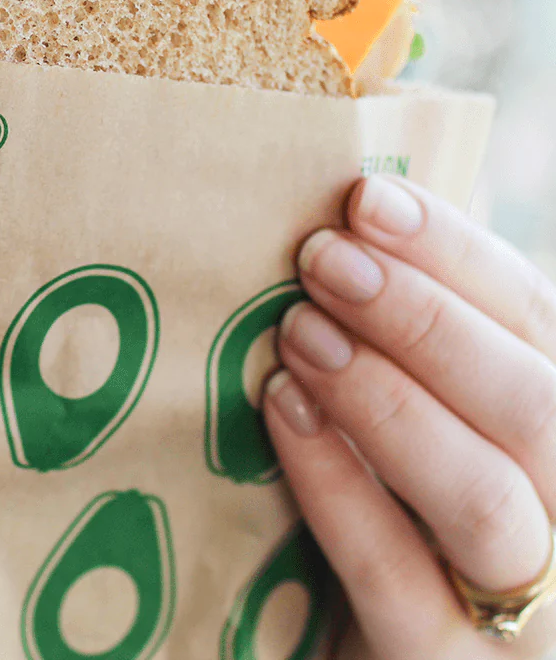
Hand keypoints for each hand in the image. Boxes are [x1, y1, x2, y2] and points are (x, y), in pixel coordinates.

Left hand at [262, 175, 555, 659]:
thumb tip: (343, 221)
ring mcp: (524, 613)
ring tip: (299, 331)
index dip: (457, 254)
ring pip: (484, 496)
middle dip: (423, 318)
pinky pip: (397, 579)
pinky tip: (283, 414)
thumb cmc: (389, 508)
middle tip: (321, 257)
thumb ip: (406, 338)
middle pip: (534, 405)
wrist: (355, 644)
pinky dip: (338, 487)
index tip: (366, 198)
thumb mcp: (415, 413)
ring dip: (386, 396)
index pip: (540, 323)